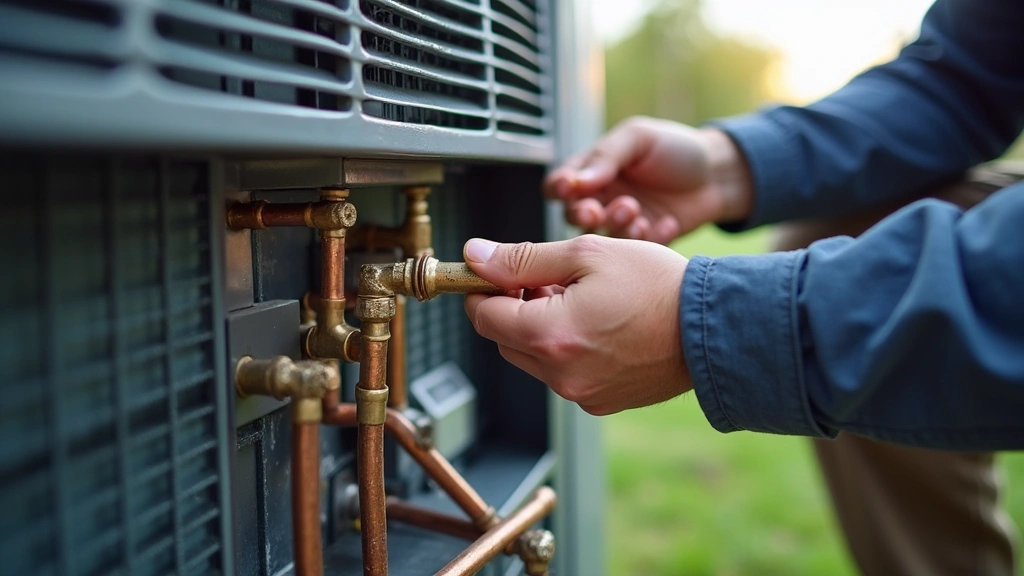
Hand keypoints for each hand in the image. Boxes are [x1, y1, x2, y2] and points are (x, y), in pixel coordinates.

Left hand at [463, 235, 690, 414]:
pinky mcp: (600, 401)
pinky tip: (598, 324)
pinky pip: (563, 374)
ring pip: (533, 357)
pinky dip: (567, 349)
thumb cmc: (658, 285)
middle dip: (514, 306)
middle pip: (504, 339)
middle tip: (547, 278)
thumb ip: (523, 258)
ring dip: (539, 328)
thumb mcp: (587, 254)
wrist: (715, 327)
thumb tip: (474, 256)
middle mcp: (560, 374)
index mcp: (550, 335)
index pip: (484, 316)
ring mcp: (581, 392)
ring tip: (579, 298)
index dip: (483, 288)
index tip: (495, 271)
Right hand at [545, 116, 754, 243]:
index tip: (571, 187)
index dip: (560, 188)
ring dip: (615, 225)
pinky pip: (635, 251)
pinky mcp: (645, 244)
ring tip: (636, 211)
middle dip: (582, 214)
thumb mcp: (638, 138)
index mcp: (593, 171)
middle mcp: (603, 199)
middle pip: (573, 216)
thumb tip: (577, 180)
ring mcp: (623, 224)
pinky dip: (648, 238)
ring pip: (603, 236)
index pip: (559, 184)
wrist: (720, 173)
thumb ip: (605, 156)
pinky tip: (666, 223)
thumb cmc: (677, 148)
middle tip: (597, 210)